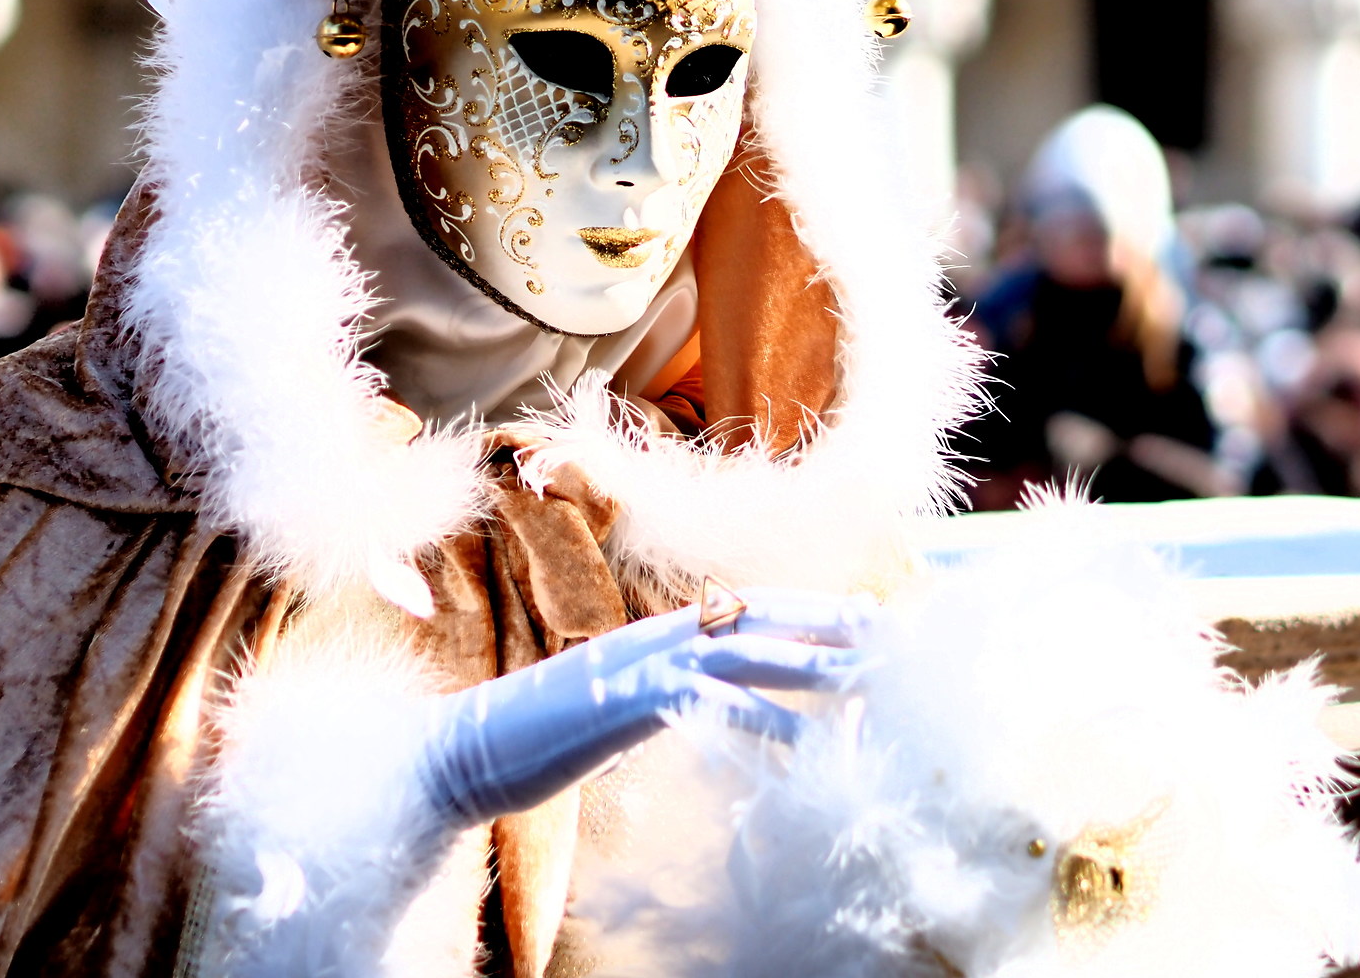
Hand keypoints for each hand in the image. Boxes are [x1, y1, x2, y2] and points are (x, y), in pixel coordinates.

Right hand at [415, 589, 872, 827]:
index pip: (745, 609)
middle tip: (892, 637)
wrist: (467, 752)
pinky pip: (707, 709)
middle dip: (828, 627)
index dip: (808, 607)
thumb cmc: (543, 737)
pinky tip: (805, 747)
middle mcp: (652, 638)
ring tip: (869, 684)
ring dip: (812, 668)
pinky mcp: (624, 707)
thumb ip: (662, 695)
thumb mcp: (617, 709)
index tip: (866, 615)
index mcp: (654, 635)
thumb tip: (704, 701)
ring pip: (743, 655)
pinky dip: (762, 726)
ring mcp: (637, 668)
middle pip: (757, 620)